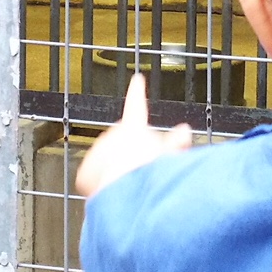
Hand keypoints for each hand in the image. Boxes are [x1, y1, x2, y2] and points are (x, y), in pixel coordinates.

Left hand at [75, 74, 192, 197]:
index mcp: (134, 127)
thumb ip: (176, 142)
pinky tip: (109, 193)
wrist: (123, 188)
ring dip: (115, 168)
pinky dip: (100, 185)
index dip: (137, 91)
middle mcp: (113, 135)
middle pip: (123, 140)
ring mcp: (97, 153)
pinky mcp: (86, 173)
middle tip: (141, 167)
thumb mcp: (170, 153)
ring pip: (108, 160)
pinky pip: (94, 178)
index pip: (136, 104)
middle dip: (129, 151)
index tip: (137, 79)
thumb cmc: (149, 171)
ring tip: (128, 185)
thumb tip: (185, 130)